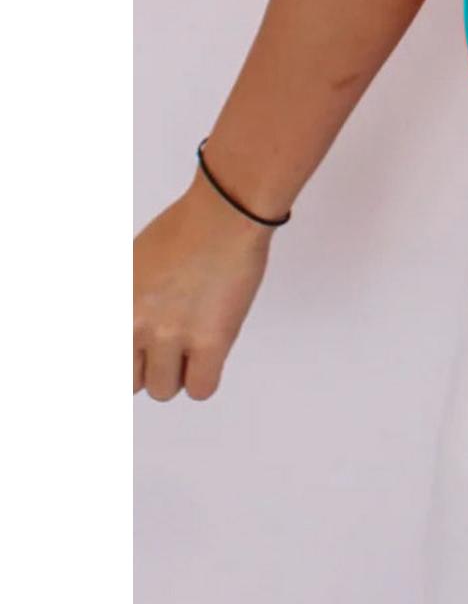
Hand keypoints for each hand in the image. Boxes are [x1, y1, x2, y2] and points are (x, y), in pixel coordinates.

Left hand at [133, 173, 275, 400]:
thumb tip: (127, 336)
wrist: (225, 213)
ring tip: (191, 342)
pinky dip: (204, 377)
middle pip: (131, 382)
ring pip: (164, 389)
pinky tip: (210, 353)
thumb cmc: (186, 228)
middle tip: (165, 344)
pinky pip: (201, 389)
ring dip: (177, 371)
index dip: (125, 361)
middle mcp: (136, 324)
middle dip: (147, 366)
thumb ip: (125, 305)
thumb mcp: (133, 265)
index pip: (105, 364)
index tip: (135, 360)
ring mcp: (172, 335)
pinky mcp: (211, 340)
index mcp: (116, 306)